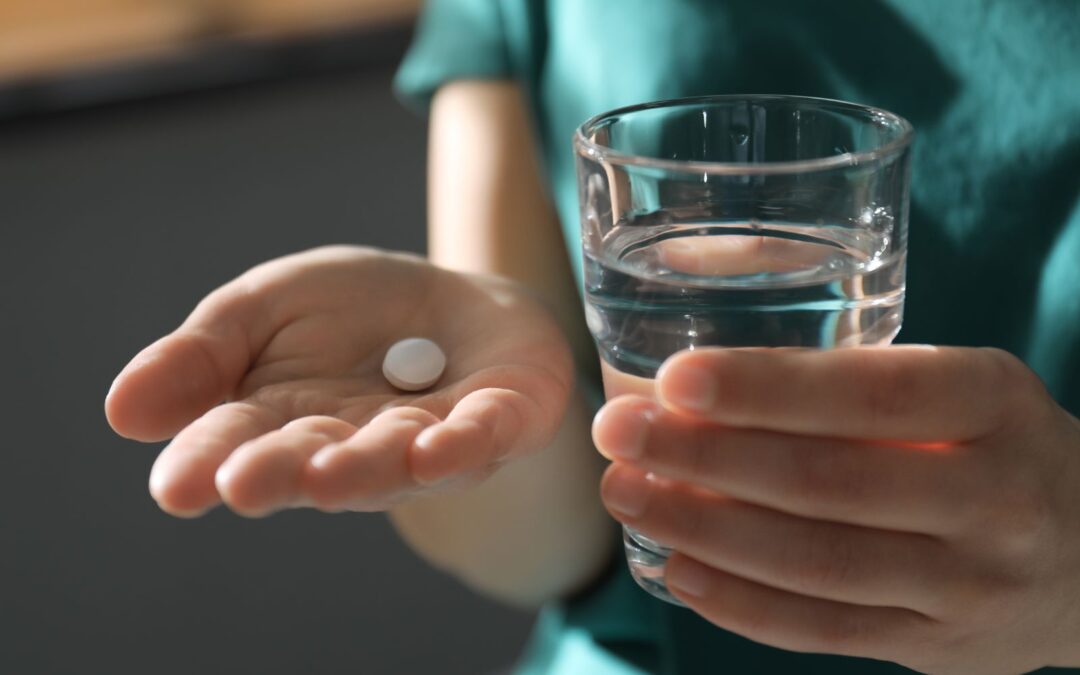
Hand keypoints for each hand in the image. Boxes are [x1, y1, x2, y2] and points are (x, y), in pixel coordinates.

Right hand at [106, 246, 570, 516]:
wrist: (459, 304)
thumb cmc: (353, 313)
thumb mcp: (267, 307)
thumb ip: (205, 354)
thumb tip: (120, 412)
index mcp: (285, 421)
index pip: (236, 444)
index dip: (206, 464)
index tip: (175, 485)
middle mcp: (352, 445)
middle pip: (311, 463)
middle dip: (280, 473)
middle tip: (242, 483)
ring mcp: (428, 441)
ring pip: (394, 461)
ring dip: (364, 469)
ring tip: (327, 472)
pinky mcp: (498, 424)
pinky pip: (479, 440)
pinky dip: (459, 447)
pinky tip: (432, 448)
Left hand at [593, 346, 1079, 672]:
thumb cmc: (994, 445)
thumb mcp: (961, 388)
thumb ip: (857, 388)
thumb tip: (695, 388)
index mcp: (993, 403)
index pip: (869, 393)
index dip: (766, 389)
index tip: (675, 378)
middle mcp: (992, 497)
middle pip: (825, 483)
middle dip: (705, 457)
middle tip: (618, 432)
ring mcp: (970, 584)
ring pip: (814, 563)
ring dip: (703, 529)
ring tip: (628, 494)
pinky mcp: (940, 646)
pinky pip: (824, 629)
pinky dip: (740, 602)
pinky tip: (676, 568)